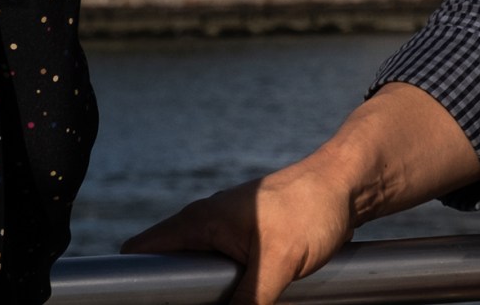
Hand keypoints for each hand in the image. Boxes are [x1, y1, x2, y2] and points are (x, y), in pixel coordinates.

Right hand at [124, 156, 358, 304]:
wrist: (348, 186)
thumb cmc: (311, 210)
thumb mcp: (277, 265)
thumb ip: (248, 302)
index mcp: (197, 222)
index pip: (140, 250)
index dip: (131, 279)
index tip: (138, 302)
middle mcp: (205, 225)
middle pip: (168, 267)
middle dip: (173, 295)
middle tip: (190, 303)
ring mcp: (226, 233)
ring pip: (198, 273)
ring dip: (205, 294)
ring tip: (214, 300)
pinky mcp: (247, 243)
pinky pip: (224, 272)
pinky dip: (227, 289)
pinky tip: (244, 298)